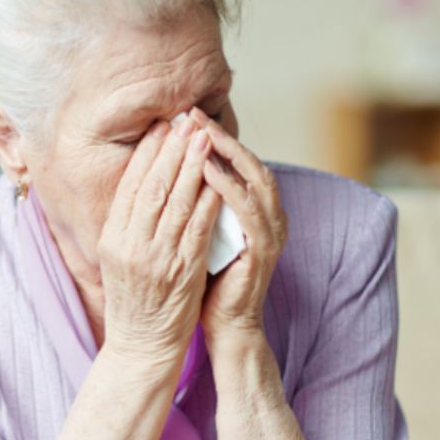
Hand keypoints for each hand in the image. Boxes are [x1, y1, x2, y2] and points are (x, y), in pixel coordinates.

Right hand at [98, 111, 224, 366]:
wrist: (141, 346)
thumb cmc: (134, 301)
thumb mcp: (118, 258)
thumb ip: (129, 224)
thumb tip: (144, 183)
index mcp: (112, 238)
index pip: (130, 186)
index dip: (147, 153)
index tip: (162, 127)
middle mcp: (130, 245)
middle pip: (152, 187)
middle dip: (172, 150)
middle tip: (187, 122)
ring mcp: (156, 259)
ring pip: (176, 203)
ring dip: (193, 167)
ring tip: (205, 139)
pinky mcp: (182, 272)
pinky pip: (197, 229)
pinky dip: (208, 202)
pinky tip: (218, 181)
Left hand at [189, 106, 288, 349]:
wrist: (225, 326)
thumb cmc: (208, 281)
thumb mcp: (200, 234)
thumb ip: (196, 205)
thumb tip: (168, 172)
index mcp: (253, 210)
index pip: (235, 162)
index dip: (212, 138)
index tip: (183, 116)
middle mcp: (269, 215)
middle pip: (249, 161)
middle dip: (220, 136)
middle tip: (193, 113)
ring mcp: (271, 231)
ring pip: (254, 179)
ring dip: (227, 153)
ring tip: (199, 133)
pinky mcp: (264, 250)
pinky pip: (249, 211)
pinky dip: (228, 187)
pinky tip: (206, 170)